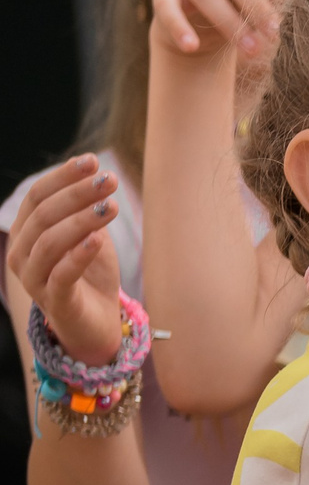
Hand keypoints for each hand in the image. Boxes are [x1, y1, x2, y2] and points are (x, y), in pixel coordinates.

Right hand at [6, 155, 126, 367]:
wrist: (98, 323)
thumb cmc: (91, 275)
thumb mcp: (90, 235)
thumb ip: (86, 210)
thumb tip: (94, 173)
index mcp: (26, 232)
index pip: (37, 196)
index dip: (63, 176)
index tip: (94, 161)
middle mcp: (22, 253)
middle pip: (44, 215)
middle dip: (77, 194)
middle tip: (110, 181)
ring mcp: (33, 279)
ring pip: (50, 242)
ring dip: (82, 220)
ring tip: (112, 206)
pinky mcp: (54, 301)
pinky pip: (61, 275)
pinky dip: (79, 255)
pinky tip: (98, 239)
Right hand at [149, 0, 295, 58]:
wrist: (204, 29)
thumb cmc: (244, 10)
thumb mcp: (264, 4)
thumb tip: (296, 6)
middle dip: (256, 4)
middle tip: (273, 33)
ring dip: (229, 22)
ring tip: (252, 50)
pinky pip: (166, 5)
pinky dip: (178, 26)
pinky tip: (190, 46)